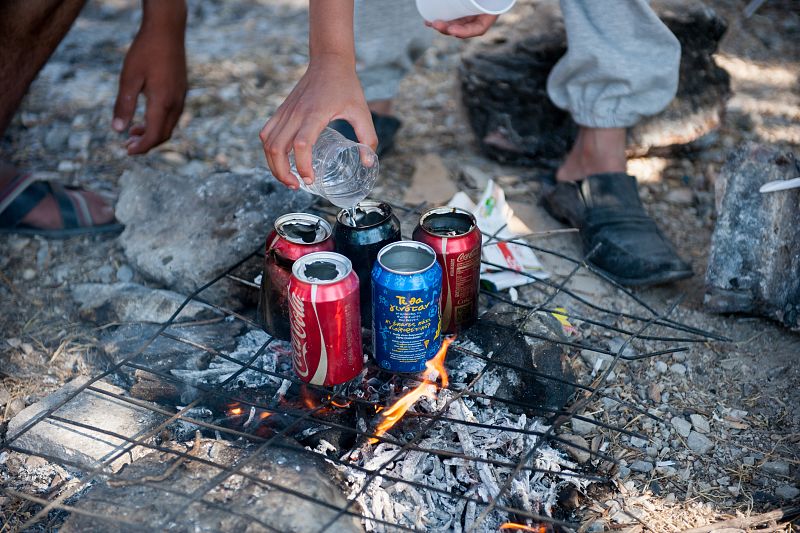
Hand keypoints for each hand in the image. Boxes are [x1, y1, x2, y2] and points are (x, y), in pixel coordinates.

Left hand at [112, 2, 186, 154]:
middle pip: (164, 134)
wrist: (167, 31)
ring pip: (169, 125)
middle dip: (147, 143)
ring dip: (153, 133)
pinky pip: (172, 115)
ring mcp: (181, 97)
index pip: (154, 135)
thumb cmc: (145, 51)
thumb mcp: (129, 77)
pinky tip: (146, 116)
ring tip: (134, 132)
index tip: (127, 151)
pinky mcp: (181, 91)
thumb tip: (117, 130)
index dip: (141, 147)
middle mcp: (176, 103)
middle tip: (128, 145)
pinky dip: (159, 122)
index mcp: (162, 102)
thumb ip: (124, 105)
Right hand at [259, 56, 376, 188]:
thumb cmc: (346, 86)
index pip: (302, 144)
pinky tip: (279, 160)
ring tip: (288, 178)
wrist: (329, 61)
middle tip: (297, 185)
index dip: (303, 166)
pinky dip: (269, 150)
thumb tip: (369, 162)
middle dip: (282, 173)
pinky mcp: (281, 111)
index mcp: (315, 114)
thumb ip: (367, 138)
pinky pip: (266, 133)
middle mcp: (296, 114)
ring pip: (268, 143)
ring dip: (273, 164)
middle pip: (277, 149)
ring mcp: (286, 112)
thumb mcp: (362, 112)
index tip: (310, 179)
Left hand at [426, 14, 497, 37]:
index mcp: (490, 13)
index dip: (464, 32)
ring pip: (456, 22)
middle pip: (463, 27)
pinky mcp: (462, 8)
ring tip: (429, 22)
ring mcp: (471, 12)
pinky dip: (441, 17)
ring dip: (442, 26)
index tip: (452, 30)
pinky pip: (452, 15)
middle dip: (447, 29)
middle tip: (435, 24)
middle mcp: (480, 15)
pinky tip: (428, 20)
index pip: (478, 28)